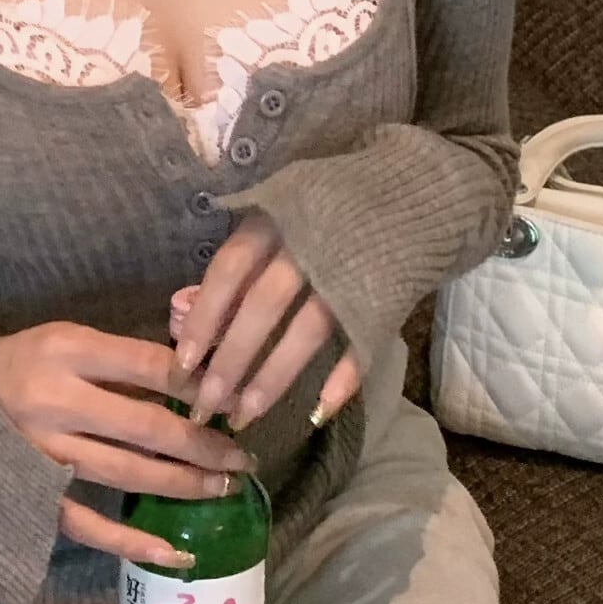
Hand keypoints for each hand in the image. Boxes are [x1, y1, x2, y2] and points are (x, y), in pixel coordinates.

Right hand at [0, 319, 252, 570]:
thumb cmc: (25, 363)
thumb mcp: (69, 339)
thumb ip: (124, 359)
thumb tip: (198, 377)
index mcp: (68, 352)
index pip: (147, 366)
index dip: (195, 384)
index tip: (231, 397)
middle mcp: (57, 402)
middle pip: (145, 426)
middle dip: (202, 442)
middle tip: (243, 454)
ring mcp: (44, 455)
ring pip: (128, 473)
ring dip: (184, 483)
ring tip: (224, 486)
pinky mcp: (34, 497)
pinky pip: (89, 525)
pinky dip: (133, 542)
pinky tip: (175, 553)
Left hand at [172, 212, 362, 433]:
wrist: (420, 189)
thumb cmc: (337, 202)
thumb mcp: (286, 205)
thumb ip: (250, 249)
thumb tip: (197, 303)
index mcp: (280, 217)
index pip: (230, 270)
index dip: (203, 317)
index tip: (183, 362)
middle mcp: (310, 245)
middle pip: (262, 308)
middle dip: (230, 361)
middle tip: (205, 405)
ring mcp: (350, 274)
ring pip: (305, 333)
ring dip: (273, 378)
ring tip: (247, 414)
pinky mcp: (384, 299)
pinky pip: (360, 346)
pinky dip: (341, 381)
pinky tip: (318, 413)